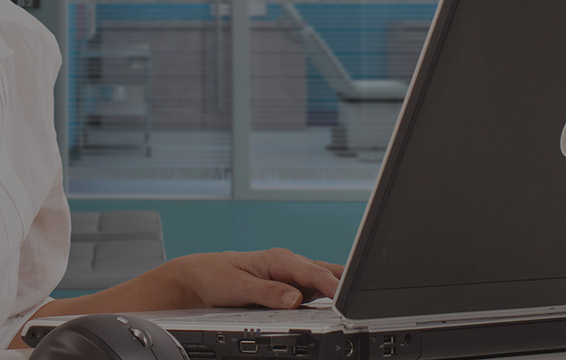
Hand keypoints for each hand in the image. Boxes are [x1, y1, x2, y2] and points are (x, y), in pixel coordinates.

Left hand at [162, 249, 342, 309]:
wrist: (203, 277)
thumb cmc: (218, 276)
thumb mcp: (239, 287)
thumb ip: (268, 293)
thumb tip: (295, 299)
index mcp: (279, 259)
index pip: (314, 271)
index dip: (332, 285)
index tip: (345, 297)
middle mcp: (290, 264)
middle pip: (327, 272)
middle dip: (345, 283)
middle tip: (362, 300)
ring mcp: (293, 275)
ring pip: (325, 281)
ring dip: (339, 291)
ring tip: (356, 305)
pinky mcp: (292, 287)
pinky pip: (316, 291)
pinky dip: (329, 298)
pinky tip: (338, 307)